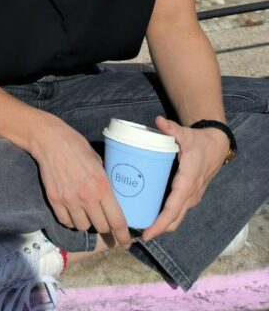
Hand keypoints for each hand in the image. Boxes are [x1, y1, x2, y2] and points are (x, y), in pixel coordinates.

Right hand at [31, 115, 131, 247]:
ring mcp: (69, 200)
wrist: (50, 140)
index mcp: (102, 186)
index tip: (125, 241)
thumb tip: (112, 195)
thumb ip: (104, 181)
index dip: (123, 235)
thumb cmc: (77, 146)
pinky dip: (70, 220)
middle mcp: (87, 197)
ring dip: (86, 223)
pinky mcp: (54, 200)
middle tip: (103, 221)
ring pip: (82, 227)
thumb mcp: (98, 161)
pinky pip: (65, 221)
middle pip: (101, 227)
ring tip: (86, 214)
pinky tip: (72, 211)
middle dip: (104, 226)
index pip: (117, 220)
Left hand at [141, 116, 227, 240]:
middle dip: (157, 229)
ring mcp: (191, 196)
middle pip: (174, 219)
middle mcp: (190, 194)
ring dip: (161, 224)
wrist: (217, 145)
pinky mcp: (189, 194)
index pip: (173, 208)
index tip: (147, 233)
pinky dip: (166, 216)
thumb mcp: (186, 134)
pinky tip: (150, 213)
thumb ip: (172, 129)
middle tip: (136, 233)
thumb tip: (158, 120)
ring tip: (140, 225)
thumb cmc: (199, 141)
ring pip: (176, 216)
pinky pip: (177, 210)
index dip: (160, 223)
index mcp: (188, 183)